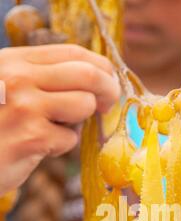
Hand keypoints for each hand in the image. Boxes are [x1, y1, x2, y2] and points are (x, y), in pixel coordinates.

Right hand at [0, 44, 119, 195]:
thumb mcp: (8, 88)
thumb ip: (42, 79)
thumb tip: (94, 81)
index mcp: (15, 61)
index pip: (73, 53)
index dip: (100, 67)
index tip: (109, 81)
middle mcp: (20, 78)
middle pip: (87, 75)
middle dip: (108, 90)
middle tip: (107, 104)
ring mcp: (26, 107)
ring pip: (83, 105)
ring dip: (79, 121)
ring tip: (57, 127)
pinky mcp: (32, 137)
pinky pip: (69, 138)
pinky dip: (61, 146)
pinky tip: (39, 147)